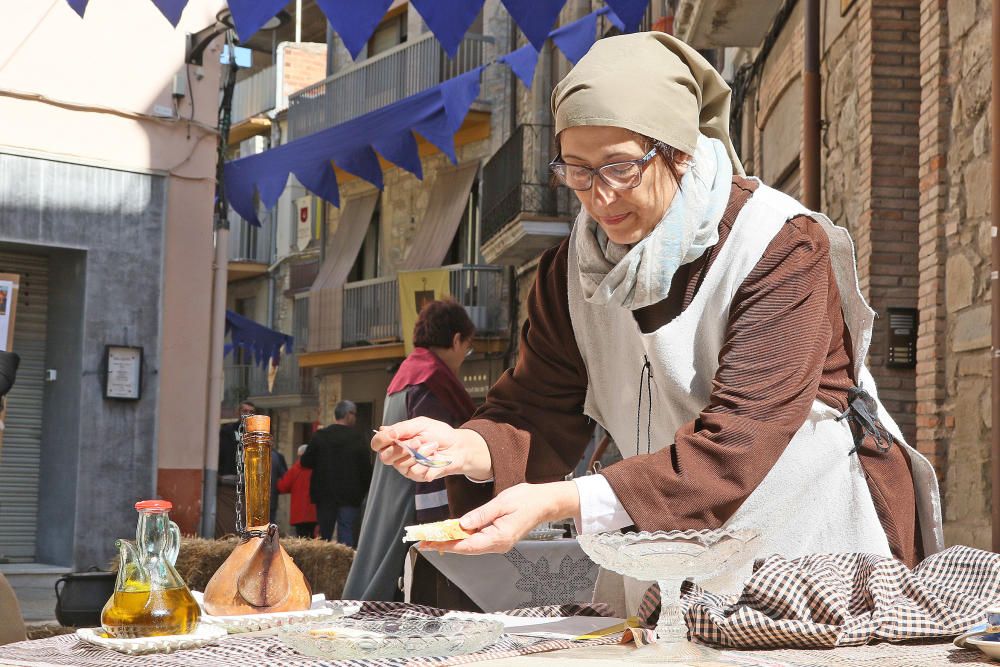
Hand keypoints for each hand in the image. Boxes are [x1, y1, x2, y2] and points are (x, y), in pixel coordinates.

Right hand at [372, 417, 491, 482]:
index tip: (393, 435)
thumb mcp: (420, 424)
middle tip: (418, 441)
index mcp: (395, 439)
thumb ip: (401, 428)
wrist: (458, 446)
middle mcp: (397, 454)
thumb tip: (382, 430)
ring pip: (401, 465)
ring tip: (432, 447)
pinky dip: (427, 462)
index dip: (381, 440)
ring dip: (420, 454)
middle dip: (403, 448)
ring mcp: (406, 466)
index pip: (377, 443)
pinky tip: (434, 457)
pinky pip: (415, 471)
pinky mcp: (417, 476)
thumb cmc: (439, 433)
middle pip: (385, 457)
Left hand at [419, 481, 579, 554]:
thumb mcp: (502, 502)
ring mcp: (499, 543)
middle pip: (466, 548)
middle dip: (444, 544)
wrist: (546, 502)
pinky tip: (452, 532)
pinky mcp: (499, 538)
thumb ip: (481, 514)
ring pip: (470, 545)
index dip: (445, 544)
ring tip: (432, 537)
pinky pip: (477, 540)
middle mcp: (498, 544)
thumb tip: (462, 524)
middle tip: (423, 541)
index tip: (428, 543)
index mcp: (499, 537)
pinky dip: (463, 537)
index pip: (466, 545)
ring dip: (452, 541)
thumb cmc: (527, 500)